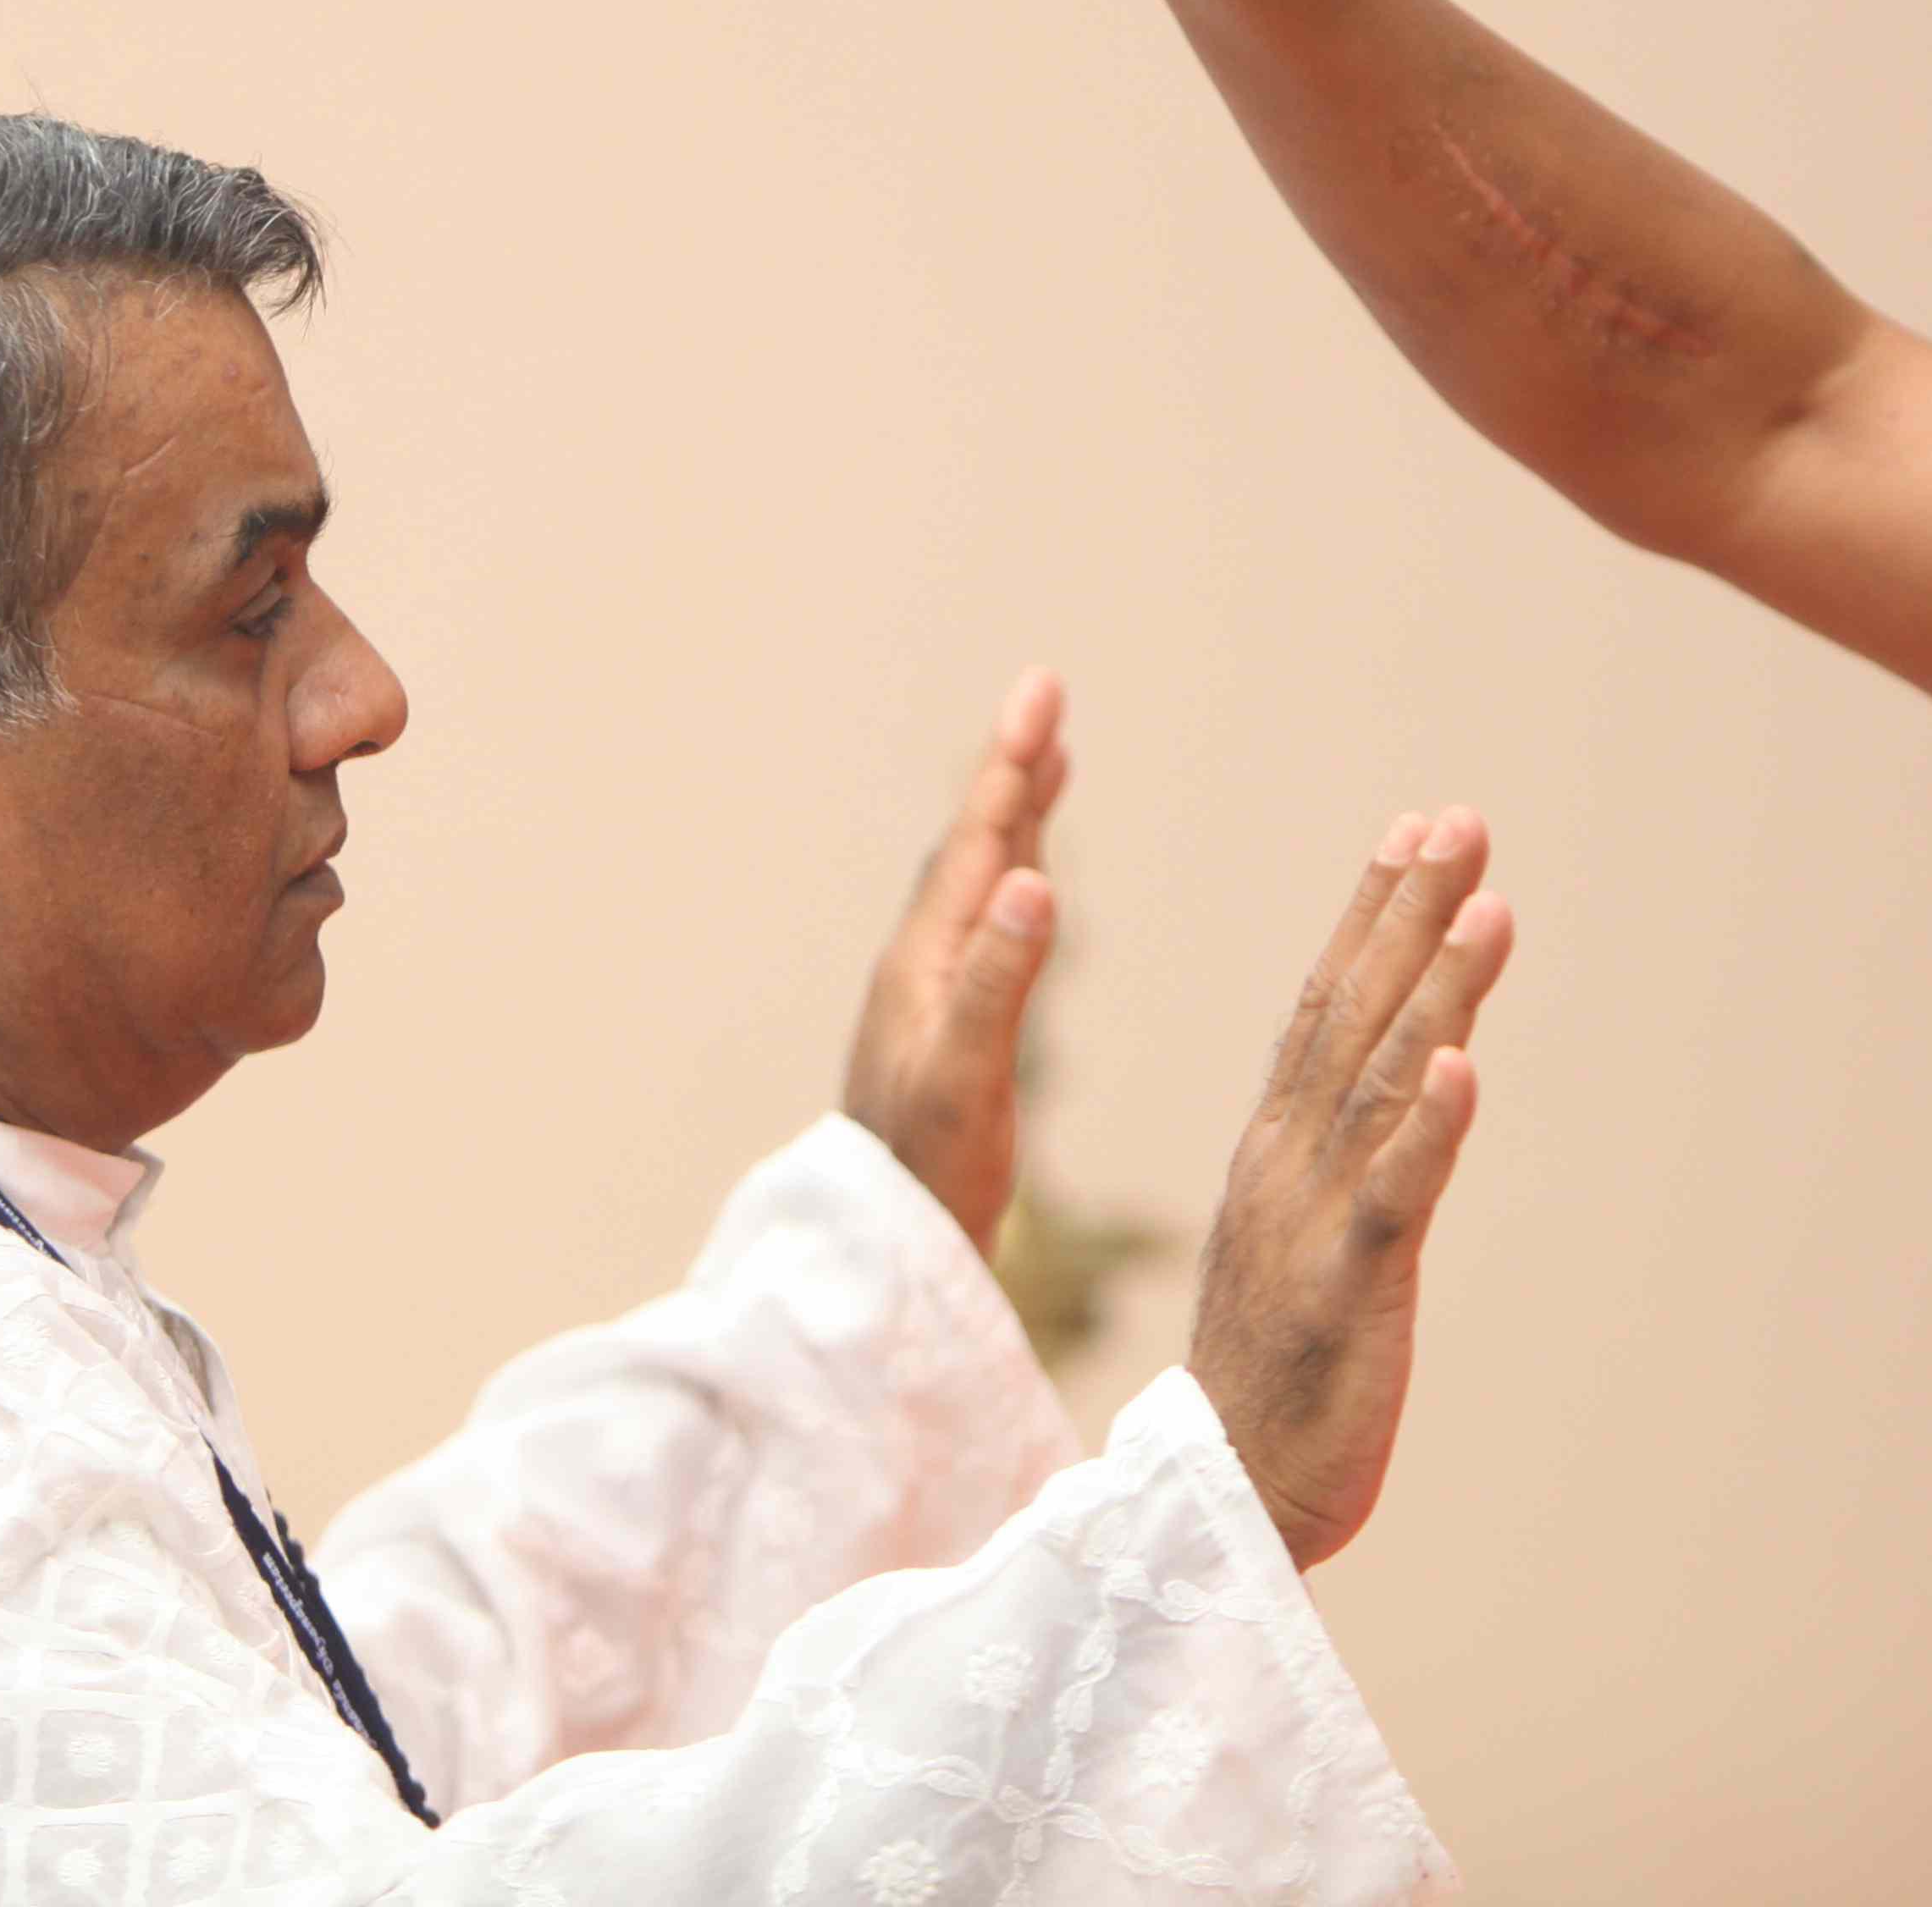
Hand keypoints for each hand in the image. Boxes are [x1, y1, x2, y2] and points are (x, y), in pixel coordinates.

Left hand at [840, 668, 1069, 1253]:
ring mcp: (933, 989)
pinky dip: (1012, 876)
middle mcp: (925, 959)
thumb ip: (998, 979)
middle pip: (976, 841)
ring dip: (1013, 815)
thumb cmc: (930, 1165)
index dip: (1012, 764)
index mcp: (929, 957)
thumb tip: (1036, 882)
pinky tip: (1024, 885)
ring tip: (1045, 762)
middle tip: (1046, 695)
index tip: (1041, 690)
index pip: (980, 839)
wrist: (885, 1241)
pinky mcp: (948, 1022)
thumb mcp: (968, 1071)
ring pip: (980, 878)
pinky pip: (985, 920)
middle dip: (1013, 768)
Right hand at [1188, 810, 1514, 1569]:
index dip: (1371, 915)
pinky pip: (1390, 1198)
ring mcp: (1311, 1221)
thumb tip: (1404, 1080)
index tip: (1414, 830)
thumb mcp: (1303, 1239)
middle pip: (1350, 1014)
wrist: (1223, 1500)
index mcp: (1274, 1150)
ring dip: (1435, 987)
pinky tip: (1464, 1064)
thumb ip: (1345, 1158)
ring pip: (1379, 1082)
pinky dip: (1427, 1127)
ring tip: (1485, 903)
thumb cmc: (1275, 1377)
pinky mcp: (1344, 1289)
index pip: (1323, 1006)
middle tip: (1459, 818)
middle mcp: (1286, 1163)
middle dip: (1406, 911)